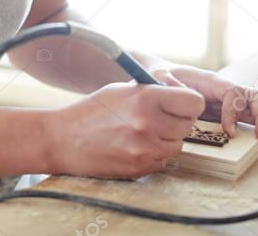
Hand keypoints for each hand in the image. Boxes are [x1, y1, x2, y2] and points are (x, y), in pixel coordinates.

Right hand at [45, 81, 205, 178]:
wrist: (63, 140)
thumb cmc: (92, 111)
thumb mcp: (121, 89)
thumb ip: (152, 90)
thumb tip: (179, 92)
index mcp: (145, 98)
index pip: (194, 102)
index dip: (189, 103)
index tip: (181, 104)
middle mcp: (148, 124)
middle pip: (188, 125)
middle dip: (176, 121)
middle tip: (156, 118)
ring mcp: (145, 149)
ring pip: (177, 145)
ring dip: (165, 139)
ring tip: (141, 132)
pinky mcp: (140, 168)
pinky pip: (162, 161)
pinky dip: (153, 154)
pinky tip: (133, 146)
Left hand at [152, 66, 257, 143]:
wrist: (160, 75)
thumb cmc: (160, 78)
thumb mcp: (159, 79)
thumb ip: (168, 83)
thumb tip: (177, 90)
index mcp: (212, 82)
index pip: (233, 93)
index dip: (234, 112)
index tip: (228, 132)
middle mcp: (226, 89)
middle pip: (254, 97)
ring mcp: (231, 99)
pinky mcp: (232, 110)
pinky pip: (255, 115)